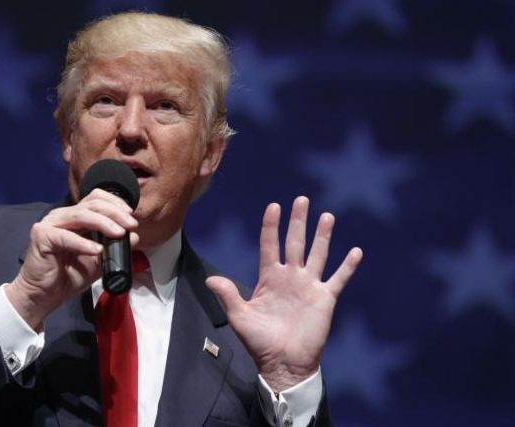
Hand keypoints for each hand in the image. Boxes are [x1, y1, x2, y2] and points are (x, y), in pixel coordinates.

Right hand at [5, 189, 138, 329]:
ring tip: (119, 234)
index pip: (95, 198)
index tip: (131, 217)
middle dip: (115, 213)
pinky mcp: (42, 236)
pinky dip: (83, 243)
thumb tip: (135, 236)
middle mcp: (62, 216)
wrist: (45, 296)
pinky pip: (66, 236)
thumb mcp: (99, 261)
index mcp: (75, 217)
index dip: (115, 203)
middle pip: (91, 203)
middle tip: (131, 225)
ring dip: (103, 223)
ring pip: (81, 215)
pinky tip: (96, 250)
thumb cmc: (68, 276)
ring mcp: (50, 224)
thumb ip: (114, 247)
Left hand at [206, 196, 362, 390]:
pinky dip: (347, 266)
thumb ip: (228, 295)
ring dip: (322, 236)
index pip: (270, 245)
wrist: (283, 363)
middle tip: (302, 199)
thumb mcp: (240, 317)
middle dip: (298, 221)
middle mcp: (290, 277)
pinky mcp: (324, 299)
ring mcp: (309, 286)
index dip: (271, 226)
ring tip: (327, 216)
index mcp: (269, 278)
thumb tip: (210, 279)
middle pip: (294, 243)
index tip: (274, 206)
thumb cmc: (259, 342)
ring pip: (317, 254)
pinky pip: (338, 279)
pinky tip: (356, 251)